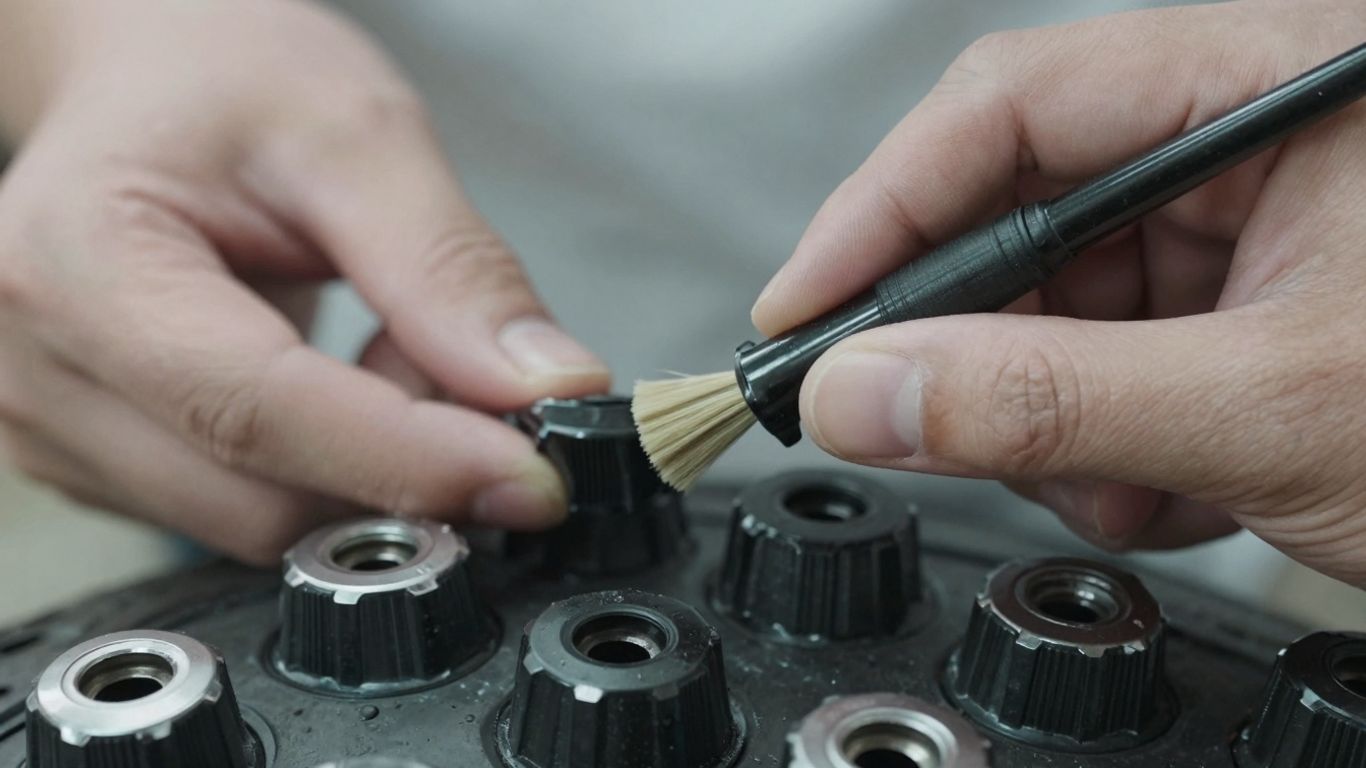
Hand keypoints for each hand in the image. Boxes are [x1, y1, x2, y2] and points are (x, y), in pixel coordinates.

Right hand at [0, 1, 608, 563]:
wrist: (146, 84)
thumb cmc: (226, 81)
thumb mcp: (357, 135)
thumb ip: (448, 268)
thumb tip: (547, 389)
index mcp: (81, 266)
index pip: (257, 411)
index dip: (411, 460)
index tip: (536, 478)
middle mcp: (36, 373)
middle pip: (264, 500)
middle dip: (402, 456)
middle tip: (457, 355)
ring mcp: (57, 433)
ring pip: (265, 522)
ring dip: (370, 464)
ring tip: (382, 341)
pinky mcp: (101, 466)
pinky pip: (248, 512)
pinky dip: (331, 468)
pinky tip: (339, 378)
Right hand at [752, 0, 1365, 584]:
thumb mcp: (1268, 413)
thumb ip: (1044, 401)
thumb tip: (866, 393)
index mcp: (1280, 81)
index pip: (1015, 107)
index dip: (882, 209)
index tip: (807, 307)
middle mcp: (1255, 137)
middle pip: (1024, 210)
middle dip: (978, 343)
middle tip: (920, 422)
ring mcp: (1250, 226)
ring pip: (1059, 302)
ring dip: (1050, 414)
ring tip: (1118, 483)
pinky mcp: (1246, 302)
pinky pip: (1110, 354)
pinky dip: (1105, 438)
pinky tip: (1164, 481)